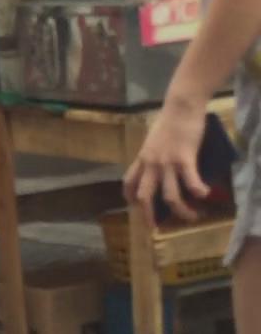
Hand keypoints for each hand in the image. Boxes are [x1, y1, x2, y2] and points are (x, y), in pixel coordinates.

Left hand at [125, 99, 210, 222]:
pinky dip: (198, 191)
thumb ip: (154, 153)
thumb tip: (161, 162)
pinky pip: (190, 181)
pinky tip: (205, 194)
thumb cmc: (170, 120)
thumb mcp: (154, 139)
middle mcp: (151, 164)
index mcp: (142, 158)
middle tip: (155, 227)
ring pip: (169, 196)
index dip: (130, 198)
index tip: (135, 207)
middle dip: (148, 215)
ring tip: (192, 216)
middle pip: (144, 196)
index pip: (128, 182)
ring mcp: (166, 163)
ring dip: (181, 210)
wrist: (180, 106)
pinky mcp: (184, 158)